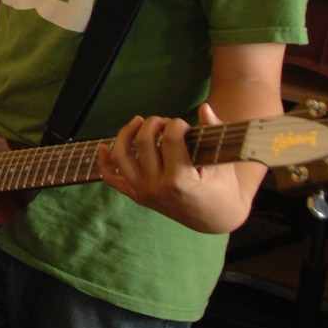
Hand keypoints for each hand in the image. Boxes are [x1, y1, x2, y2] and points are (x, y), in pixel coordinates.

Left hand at [97, 105, 226, 224]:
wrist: (216, 219)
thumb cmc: (223, 188)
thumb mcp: (224, 163)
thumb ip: (214, 133)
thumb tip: (205, 108)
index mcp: (181, 180)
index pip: (170, 139)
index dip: (177, 124)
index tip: (185, 125)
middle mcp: (157, 188)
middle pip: (143, 143)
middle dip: (153, 123)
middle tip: (165, 121)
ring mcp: (144, 193)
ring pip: (121, 157)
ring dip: (126, 133)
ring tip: (139, 121)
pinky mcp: (137, 196)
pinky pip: (112, 178)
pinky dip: (103, 162)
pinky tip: (103, 146)